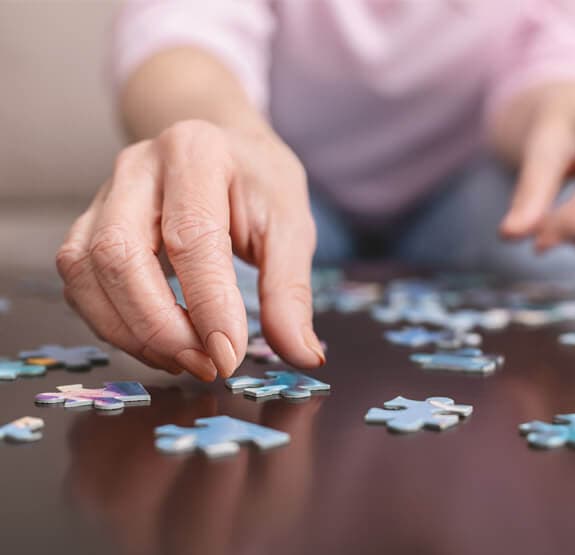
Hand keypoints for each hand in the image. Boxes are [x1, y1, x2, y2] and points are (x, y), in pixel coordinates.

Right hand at [57, 120, 324, 379]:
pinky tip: (159, 344)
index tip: (229, 357)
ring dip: (131, 333)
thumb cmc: (259, 185)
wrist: (225, 149)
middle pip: (119, 254)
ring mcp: (104, 194)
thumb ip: (290, 291)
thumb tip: (302, 355)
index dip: (208, 304)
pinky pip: (79, 283)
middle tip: (207, 365)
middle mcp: (138, 167)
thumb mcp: (291, 227)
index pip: (191, 237)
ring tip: (186, 360)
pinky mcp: (89, 225)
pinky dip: (113, 325)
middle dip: (159, 326)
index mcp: (197, 153)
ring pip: (86, 272)